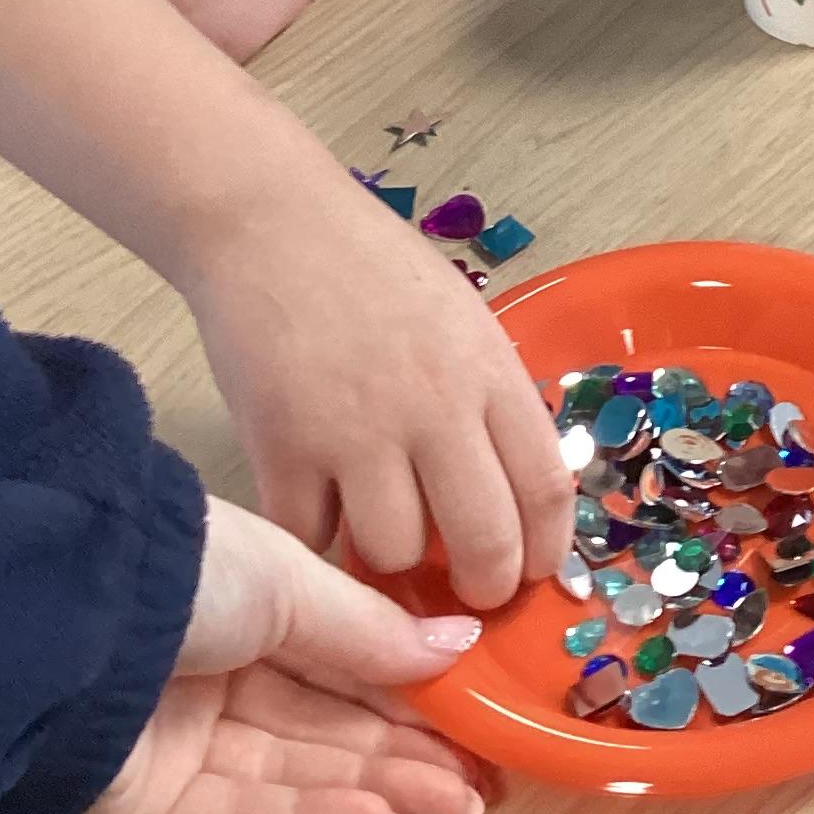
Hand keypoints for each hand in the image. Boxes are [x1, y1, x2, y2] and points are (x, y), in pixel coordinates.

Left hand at [65, 499, 490, 813]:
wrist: (57, 628)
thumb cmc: (174, 574)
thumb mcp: (288, 580)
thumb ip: (372, 628)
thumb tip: (456, 643)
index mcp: (237, 602)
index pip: (339, 656)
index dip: (408, 687)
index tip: (473, 711)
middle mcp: (210, 672)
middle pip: (325, 723)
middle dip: (406, 748)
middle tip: (484, 773)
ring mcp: (183, 744)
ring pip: (300, 773)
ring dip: (382, 787)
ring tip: (460, 801)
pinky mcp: (157, 809)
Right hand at [182, 161, 573, 611]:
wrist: (267, 223)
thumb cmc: (369, 267)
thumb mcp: (459, 318)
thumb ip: (486, 397)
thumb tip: (511, 494)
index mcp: (488, 369)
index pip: (547, 488)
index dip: (546, 550)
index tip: (532, 571)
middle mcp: (434, 407)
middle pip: (485, 543)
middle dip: (483, 587)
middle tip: (466, 590)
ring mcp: (357, 432)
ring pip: (394, 554)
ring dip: (389, 563)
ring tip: (379, 535)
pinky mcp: (284, 447)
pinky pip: (312, 538)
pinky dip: (317, 542)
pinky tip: (319, 514)